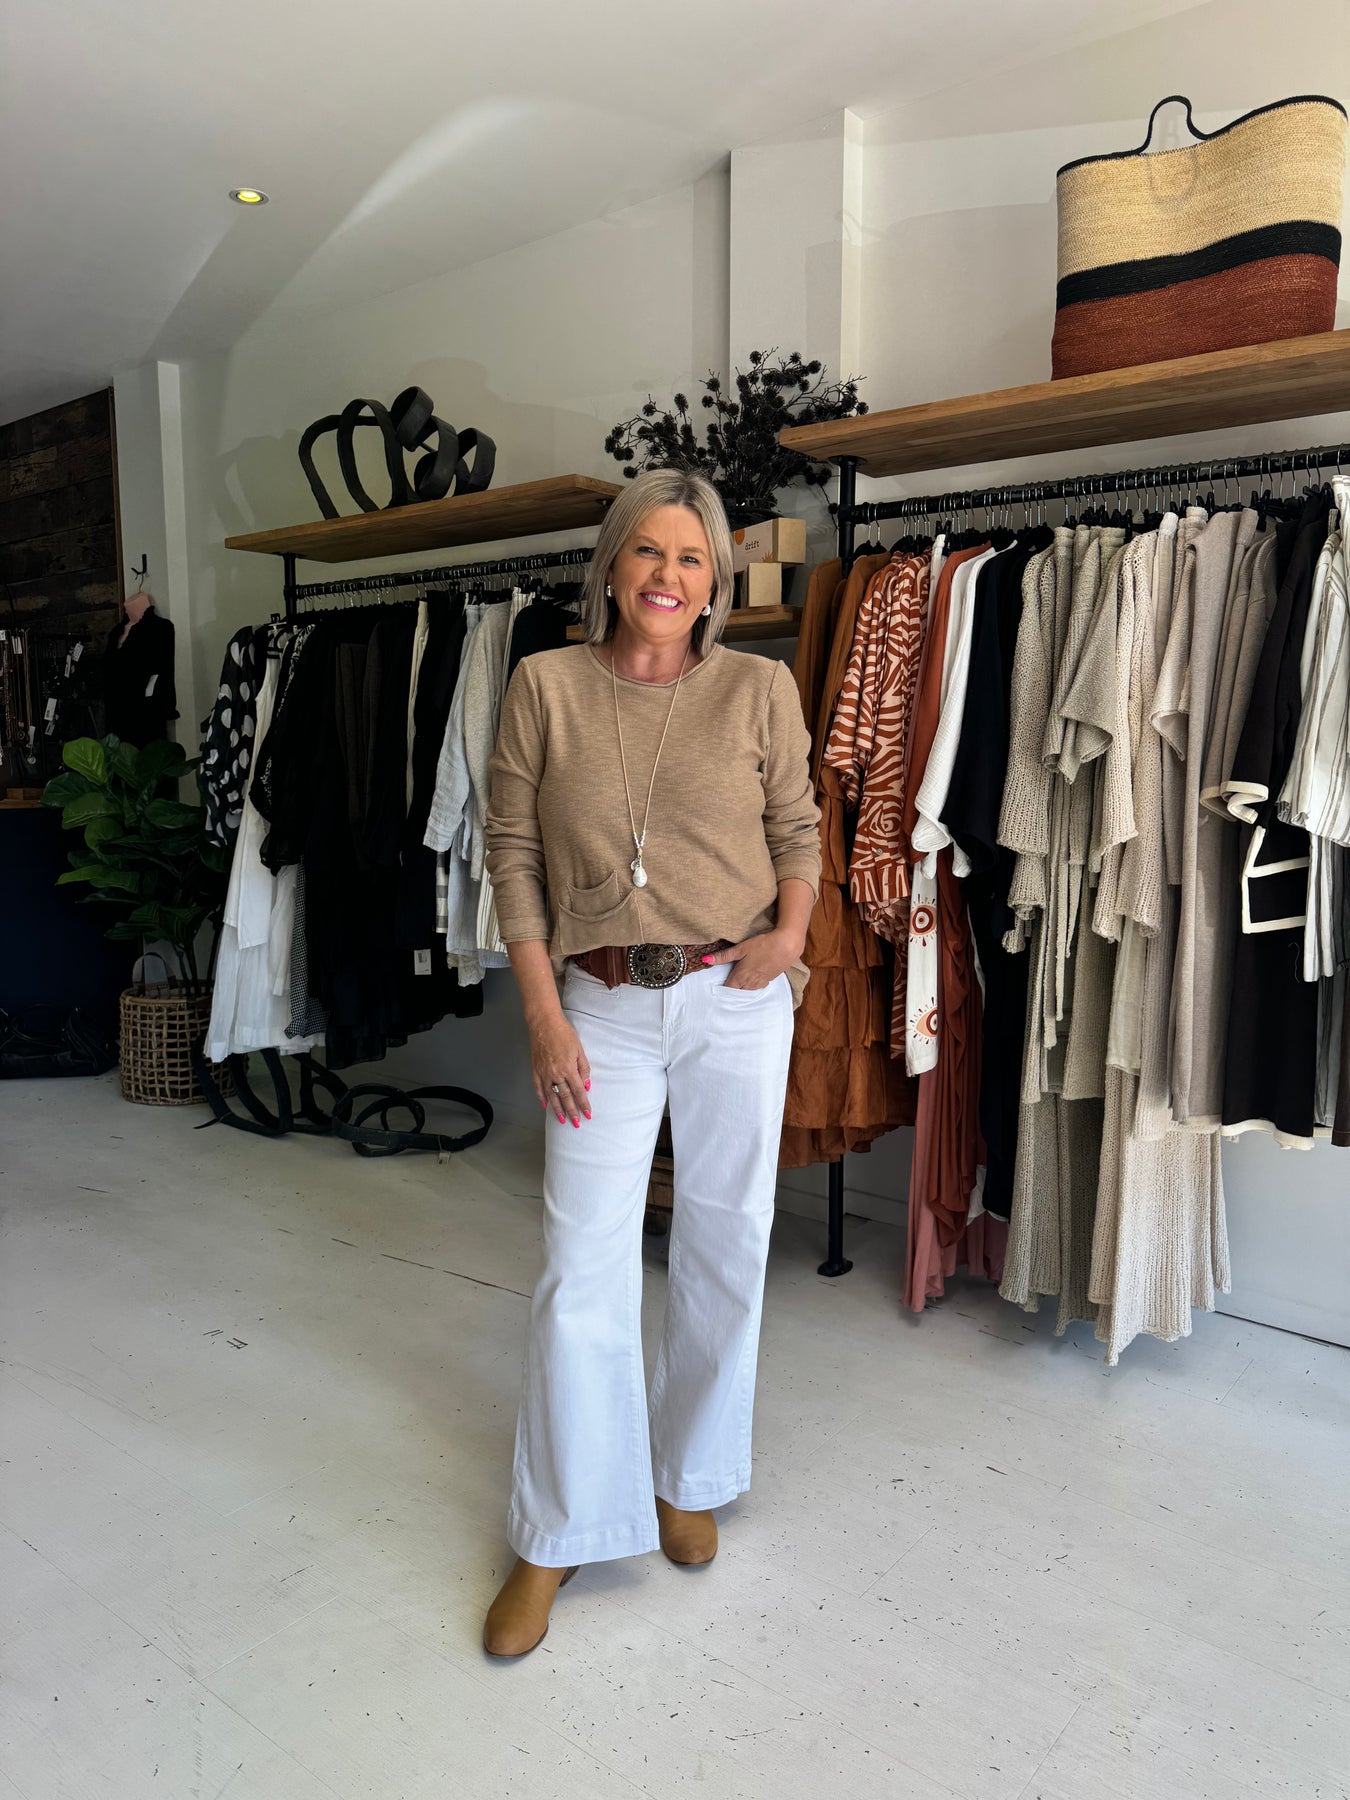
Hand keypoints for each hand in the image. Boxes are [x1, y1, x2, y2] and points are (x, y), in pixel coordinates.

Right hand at [528, 1009, 591, 1125]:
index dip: (583, 1104)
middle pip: (565, 1097)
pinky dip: (542, 1098)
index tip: (588, 1114)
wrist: (544, 1024)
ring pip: (552, 1096)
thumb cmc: (564, 1034)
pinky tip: (546, 1105)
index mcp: (568, 1069)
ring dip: (557, 1109)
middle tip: (576, 1123)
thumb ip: (583, 1068)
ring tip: (562, 1120)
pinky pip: (539, 1088)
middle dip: (572, 1111)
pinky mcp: (535, 1070)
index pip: (578, 1091)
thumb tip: (586, 1085)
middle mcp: (555, 1074)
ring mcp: (544, 1073)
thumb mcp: (579, 1050)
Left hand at [701, 927, 802, 990]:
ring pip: (746, 992)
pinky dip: (749, 987)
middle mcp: (749, 984)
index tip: (713, 989)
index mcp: (740, 977)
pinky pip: (755, 988)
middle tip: (722, 988)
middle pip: (736, 994)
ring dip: (740, 990)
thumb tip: (705, 960)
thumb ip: (723, 956)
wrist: (786, 945)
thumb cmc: (762, 945)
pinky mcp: (768, 981)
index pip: (726, 991)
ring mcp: (760, 984)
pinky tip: (748, 980)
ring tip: (734, 984)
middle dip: (729, 992)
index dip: (720, 990)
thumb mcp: (741, 948)